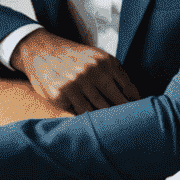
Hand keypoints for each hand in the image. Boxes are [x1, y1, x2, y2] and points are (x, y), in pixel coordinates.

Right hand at [10, 29, 139, 114]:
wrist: (40, 50)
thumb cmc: (71, 57)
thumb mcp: (96, 57)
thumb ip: (112, 72)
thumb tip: (131, 97)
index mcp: (105, 62)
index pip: (128, 89)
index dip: (135, 104)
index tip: (138, 113)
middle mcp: (92, 72)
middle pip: (115, 102)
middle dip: (122, 115)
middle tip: (129, 127)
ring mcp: (75, 85)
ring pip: (97, 110)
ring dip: (104, 121)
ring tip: (111, 130)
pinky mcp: (60, 95)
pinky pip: (78, 113)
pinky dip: (85, 120)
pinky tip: (90, 125)